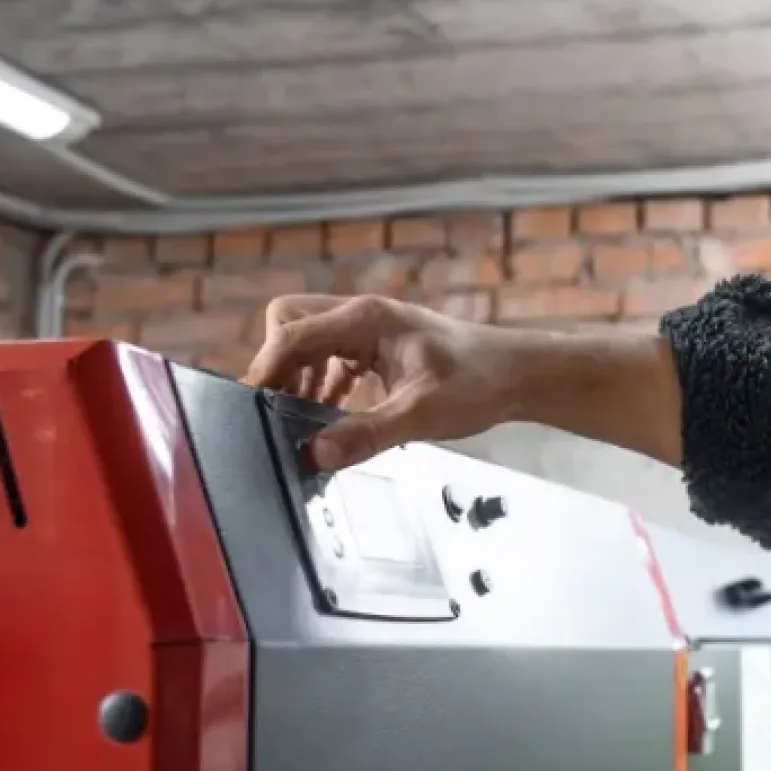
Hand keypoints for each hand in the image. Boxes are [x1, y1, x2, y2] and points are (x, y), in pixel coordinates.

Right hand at [243, 294, 529, 470]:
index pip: (290, 334)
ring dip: (300, 378)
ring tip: (305, 421)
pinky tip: (333, 417)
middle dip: (278, 366)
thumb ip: (366, 433)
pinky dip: (322, 384)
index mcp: (365, 319)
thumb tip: (314, 453)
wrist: (519, 375)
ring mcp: (370, 330)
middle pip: (290, 325)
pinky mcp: (379, 348)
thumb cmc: (479, 384)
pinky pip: (331, 358)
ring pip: (308, 341)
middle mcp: (362, 316)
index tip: (252, 409)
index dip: (264, 370)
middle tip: (282, 413)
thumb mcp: (422, 415)